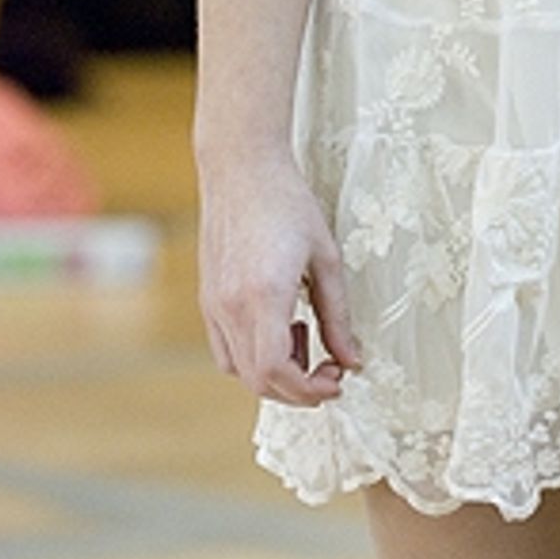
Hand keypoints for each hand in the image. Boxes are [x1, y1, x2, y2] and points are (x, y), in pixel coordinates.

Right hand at [198, 154, 360, 405]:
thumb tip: (351, 360)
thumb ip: (338, 315)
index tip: (336, 381)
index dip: (307, 390)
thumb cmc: (288, 203)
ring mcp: (213, 304)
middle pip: (258, 380)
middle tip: (330, 369)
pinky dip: (253, 356)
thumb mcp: (326, 258)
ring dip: (276, 372)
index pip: (275, 372)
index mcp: (264, 295)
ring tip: (304, 334)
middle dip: (297, 388)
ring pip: (239, 369)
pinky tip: (279, 325)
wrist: (242, 168)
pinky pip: (225, 349)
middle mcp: (231, 306)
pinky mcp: (207, 298)